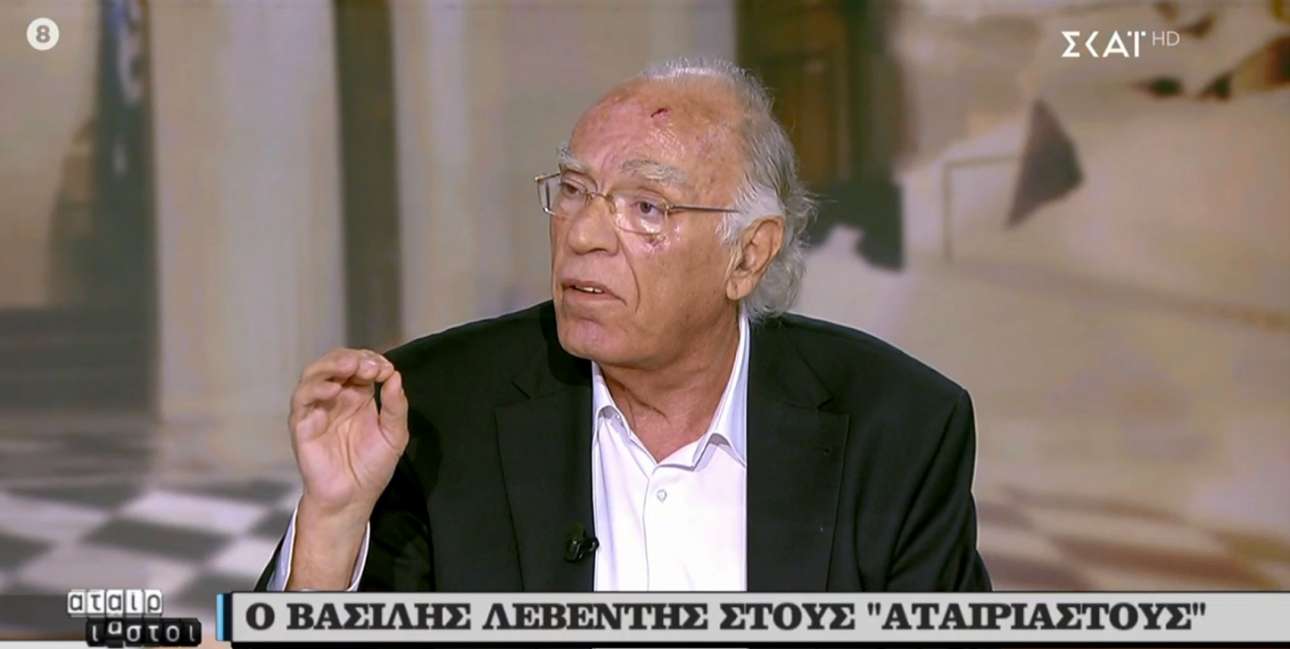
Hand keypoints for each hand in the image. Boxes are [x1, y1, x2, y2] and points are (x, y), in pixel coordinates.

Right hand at [288, 348, 408, 523]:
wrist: (352, 498)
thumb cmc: (372, 467)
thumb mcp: (394, 435)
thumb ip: (396, 406)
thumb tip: (395, 376)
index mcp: (358, 396)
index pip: (360, 365)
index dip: (371, 360)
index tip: (385, 369)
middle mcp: (336, 397)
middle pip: (336, 363)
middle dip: (352, 358)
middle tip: (370, 366)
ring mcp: (317, 408)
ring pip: (315, 374)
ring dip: (332, 365)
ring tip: (351, 368)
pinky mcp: (302, 423)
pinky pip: (302, 399)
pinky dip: (315, 389)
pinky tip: (333, 391)